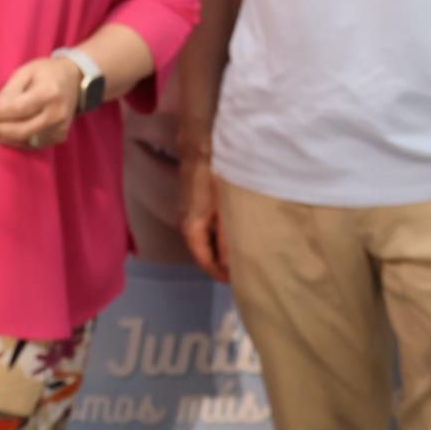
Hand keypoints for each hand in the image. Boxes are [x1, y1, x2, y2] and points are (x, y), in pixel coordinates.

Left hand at [0, 56, 80, 149]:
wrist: (75, 79)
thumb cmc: (47, 72)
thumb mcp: (24, 72)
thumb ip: (6, 92)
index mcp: (48, 93)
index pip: (17, 109)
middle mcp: (56, 114)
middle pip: (20, 130)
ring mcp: (59, 129)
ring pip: (23, 140)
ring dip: (0, 137)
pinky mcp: (58, 138)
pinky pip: (30, 144)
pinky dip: (13, 140)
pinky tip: (1, 134)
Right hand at [179, 150, 229, 282]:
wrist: (200, 148)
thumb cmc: (214, 177)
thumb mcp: (225, 209)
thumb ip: (227, 238)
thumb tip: (230, 266)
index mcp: (192, 229)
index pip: (204, 262)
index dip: (220, 275)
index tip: (239, 281)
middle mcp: (186, 224)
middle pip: (203, 252)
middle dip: (221, 263)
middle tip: (244, 268)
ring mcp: (188, 213)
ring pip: (204, 239)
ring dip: (219, 248)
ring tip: (241, 252)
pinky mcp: (193, 203)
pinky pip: (204, 227)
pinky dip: (217, 235)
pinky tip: (232, 231)